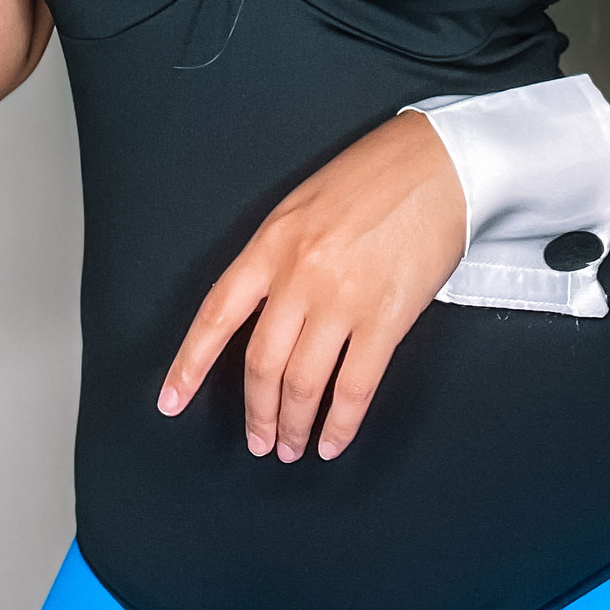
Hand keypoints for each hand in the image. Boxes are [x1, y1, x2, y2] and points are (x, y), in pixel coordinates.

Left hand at [158, 112, 466, 461]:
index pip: (218, 313)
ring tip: (291, 445)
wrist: (438, 163)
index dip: (190, 363)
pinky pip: (354, 387)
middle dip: (256, 412)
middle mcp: (300, 273)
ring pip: (303, 382)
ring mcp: (343, 298)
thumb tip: (263, 309)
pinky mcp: (387, 318)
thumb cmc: (374, 177)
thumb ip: (278, 255)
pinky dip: (340, 424)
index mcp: (272, 242)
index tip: (171, 398)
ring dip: (293, 424)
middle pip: (261, 362)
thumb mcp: (304, 205)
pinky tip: (333, 439)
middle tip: (258, 439)